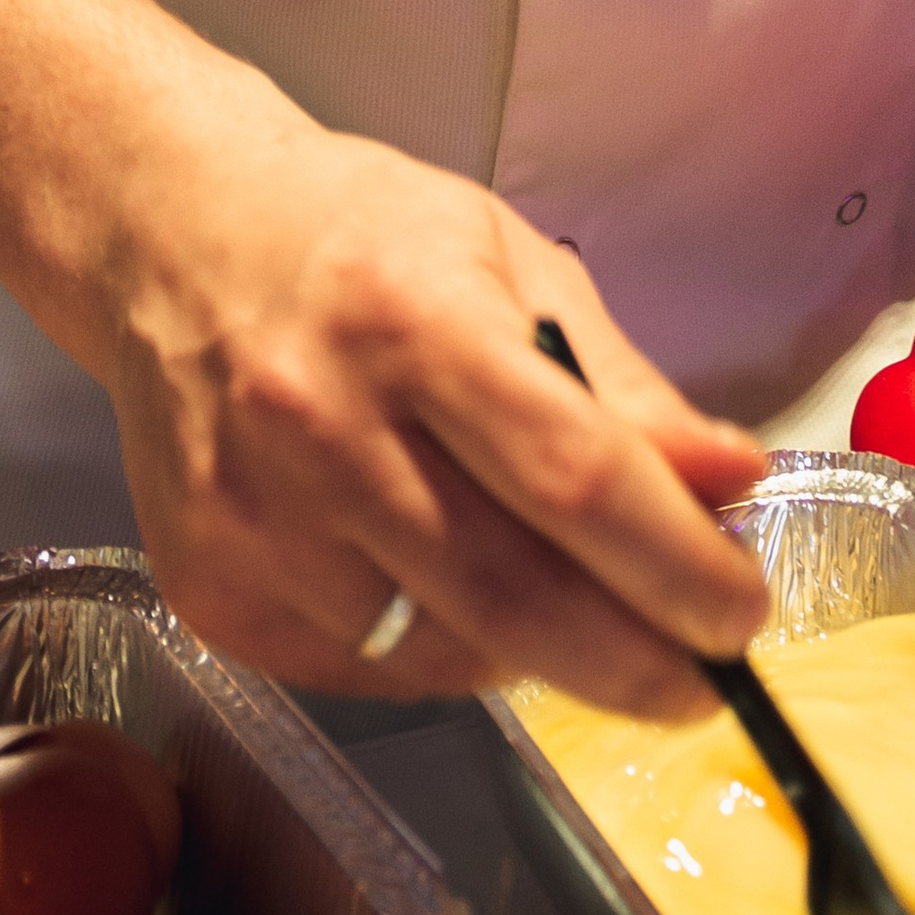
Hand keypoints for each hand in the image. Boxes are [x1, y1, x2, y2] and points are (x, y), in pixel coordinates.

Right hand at [99, 102, 768, 704]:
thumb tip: (729, 479)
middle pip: (510, 593)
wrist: (175, 236)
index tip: (739, 612)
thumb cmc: (362, 236)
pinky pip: (364, 671)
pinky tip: (463, 599)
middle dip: (632, 658)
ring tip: (579, 611)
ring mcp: (255, 519)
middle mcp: (323, 425)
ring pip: (440, 649)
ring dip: (539, 656)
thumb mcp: (514, 261)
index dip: (673, 563)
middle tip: (700, 678)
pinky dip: (442, 656)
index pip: (572, 475)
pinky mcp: (211, 589)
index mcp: (415, 319)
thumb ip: (623, 384)